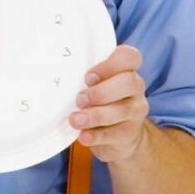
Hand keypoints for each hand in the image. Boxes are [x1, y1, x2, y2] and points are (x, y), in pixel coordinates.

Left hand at [68, 44, 148, 162]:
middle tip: (80, 99)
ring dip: (95, 115)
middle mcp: (135, 88)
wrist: (121, 137)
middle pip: (128, 82)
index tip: (88, 76)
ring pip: (122, 110)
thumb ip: (86, 80)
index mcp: (126, 70)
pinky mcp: (130, 133)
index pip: (130, 56)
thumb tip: (59, 80)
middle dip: (101, 91)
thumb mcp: (96, 86)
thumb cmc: (101, 102)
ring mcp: (135, 111)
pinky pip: (115, 134)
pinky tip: (83, 135)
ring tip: (75, 119)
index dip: (110, 64)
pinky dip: (97, 135)